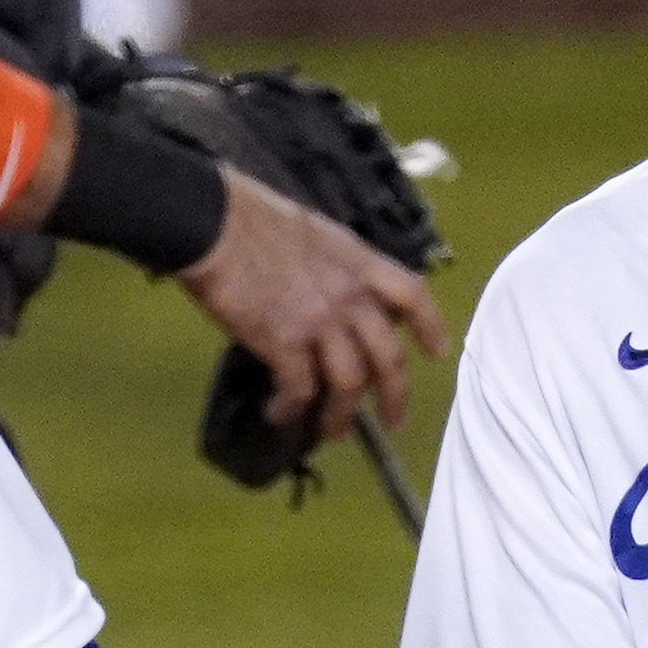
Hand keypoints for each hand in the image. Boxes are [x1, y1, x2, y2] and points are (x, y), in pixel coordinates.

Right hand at [175, 170, 447, 445]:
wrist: (210, 221)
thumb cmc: (248, 215)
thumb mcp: (312, 229)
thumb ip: (335, 262)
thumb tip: (335, 286)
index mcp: (358, 261)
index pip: (411, 294)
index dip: (429, 326)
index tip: (437, 351)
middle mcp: (349, 295)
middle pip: (387, 356)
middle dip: (395, 396)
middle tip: (394, 420)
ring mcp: (319, 321)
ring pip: (349, 384)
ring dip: (341, 415)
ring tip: (332, 432)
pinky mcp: (284, 343)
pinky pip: (299, 389)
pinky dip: (291, 408)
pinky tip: (279, 414)